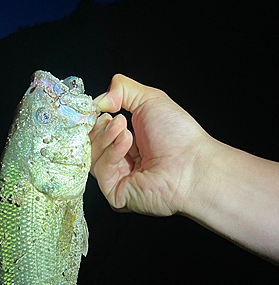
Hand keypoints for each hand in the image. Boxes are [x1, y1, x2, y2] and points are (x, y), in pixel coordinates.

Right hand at [89, 74, 212, 215]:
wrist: (191, 164)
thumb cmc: (179, 136)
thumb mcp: (150, 100)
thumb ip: (122, 89)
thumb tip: (99, 99)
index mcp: (130, 143)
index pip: (99, 131)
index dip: (96, 119)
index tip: (100, 108)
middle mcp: (124, 162)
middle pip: (92, 144)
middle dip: (101, 128)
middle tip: (117, 120)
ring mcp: (119, 179)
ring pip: (93, 157)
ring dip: (106, 138)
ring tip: (125, 129)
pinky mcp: (116, 195)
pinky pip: (100, 172)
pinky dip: (111, 154)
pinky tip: (126, 143)